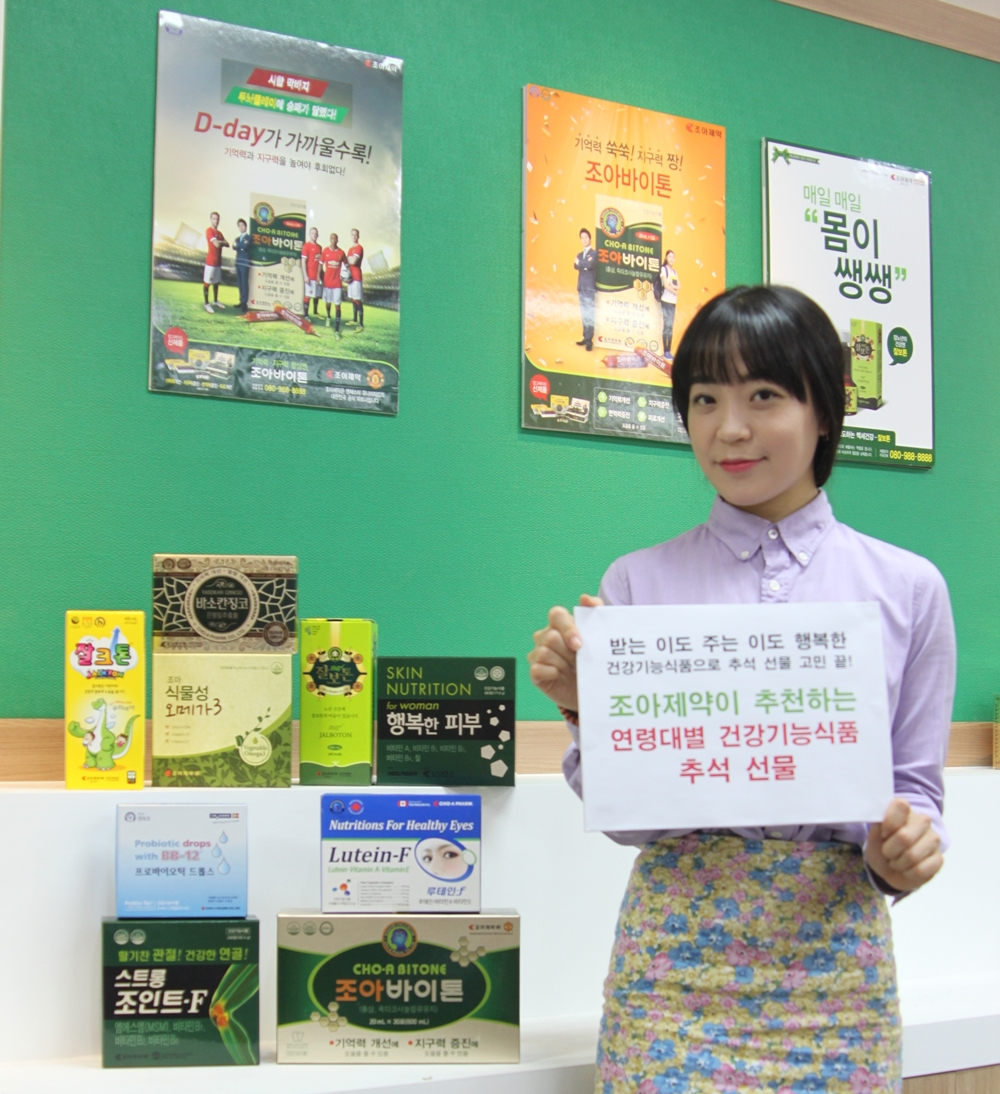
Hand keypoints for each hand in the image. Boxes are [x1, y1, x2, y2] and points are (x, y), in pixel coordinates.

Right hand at [527, 594, 602, 711]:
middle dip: (567, 652)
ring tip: (572, 670)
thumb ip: (596, 613)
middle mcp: (546, 636)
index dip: (567, 628)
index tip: (579, 644)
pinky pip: (538, 669)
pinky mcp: (535, 672)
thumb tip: (585, 598)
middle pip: (550, 637)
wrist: (592, 690)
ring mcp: (538, 654)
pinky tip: (560, 676)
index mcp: (560, 625)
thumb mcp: (599, 637)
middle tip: (579, 661)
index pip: (556, 615)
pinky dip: (552, 673)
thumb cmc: (593, 661)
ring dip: (562, 664)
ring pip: (544, 652)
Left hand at [864, 798, 942, 891]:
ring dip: (898, 864)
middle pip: (904, 837)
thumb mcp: (873, 836)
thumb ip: (878, 826)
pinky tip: (908, 869)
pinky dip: (908, 874)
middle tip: (887, 852)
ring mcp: (933, 839)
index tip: (883, 834)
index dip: (888, 824)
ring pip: (912, 856)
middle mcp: (922, 820)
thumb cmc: (881, 846)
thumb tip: (883, 823)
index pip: (900, 806)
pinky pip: (921, 870)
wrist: (890, 868)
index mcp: (904, 809)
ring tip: (897, 860)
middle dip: (889, 850)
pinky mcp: (939, 858)